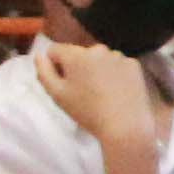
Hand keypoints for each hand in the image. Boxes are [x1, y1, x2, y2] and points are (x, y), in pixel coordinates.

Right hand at [32, 36, 154, 150]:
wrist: (125, 124)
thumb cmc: (87, 111)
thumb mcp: (57, 95)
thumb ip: (44, 72)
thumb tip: (39, 55)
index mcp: (76, 55)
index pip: (56, 50)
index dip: (54, 65)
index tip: (62, 83)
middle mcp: (98, 49)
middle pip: (79, 54)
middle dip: (77, 67)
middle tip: (82, 91)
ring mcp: (118, 55)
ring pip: (99, 59)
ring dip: (96, 69)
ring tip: (100, 92)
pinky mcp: (134, 64)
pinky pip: (117, 65)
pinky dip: (114, 74)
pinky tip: (116, 91)